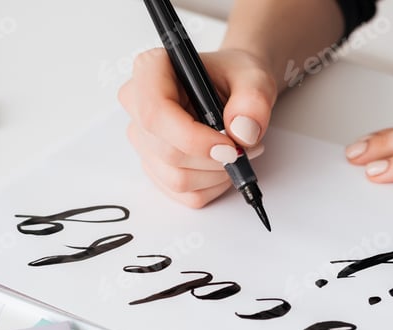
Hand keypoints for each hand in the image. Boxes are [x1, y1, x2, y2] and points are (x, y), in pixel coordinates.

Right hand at [118, 48, 275, 207]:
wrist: (234, 90)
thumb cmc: (234, 78)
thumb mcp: (254, 78)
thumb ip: (253, 100)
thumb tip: (243, 133)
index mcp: (151, 71)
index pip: (156, 114)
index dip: (193, 139)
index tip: (229, 147)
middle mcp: (138, 107)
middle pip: (168, 153)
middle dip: (213, 160)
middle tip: (244, 149)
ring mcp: (144, 141)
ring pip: (176, 180)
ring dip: (216, 175)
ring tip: (238, 153)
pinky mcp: (155, 168)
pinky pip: (184, 194)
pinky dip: (212, 186)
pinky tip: (224, 165)